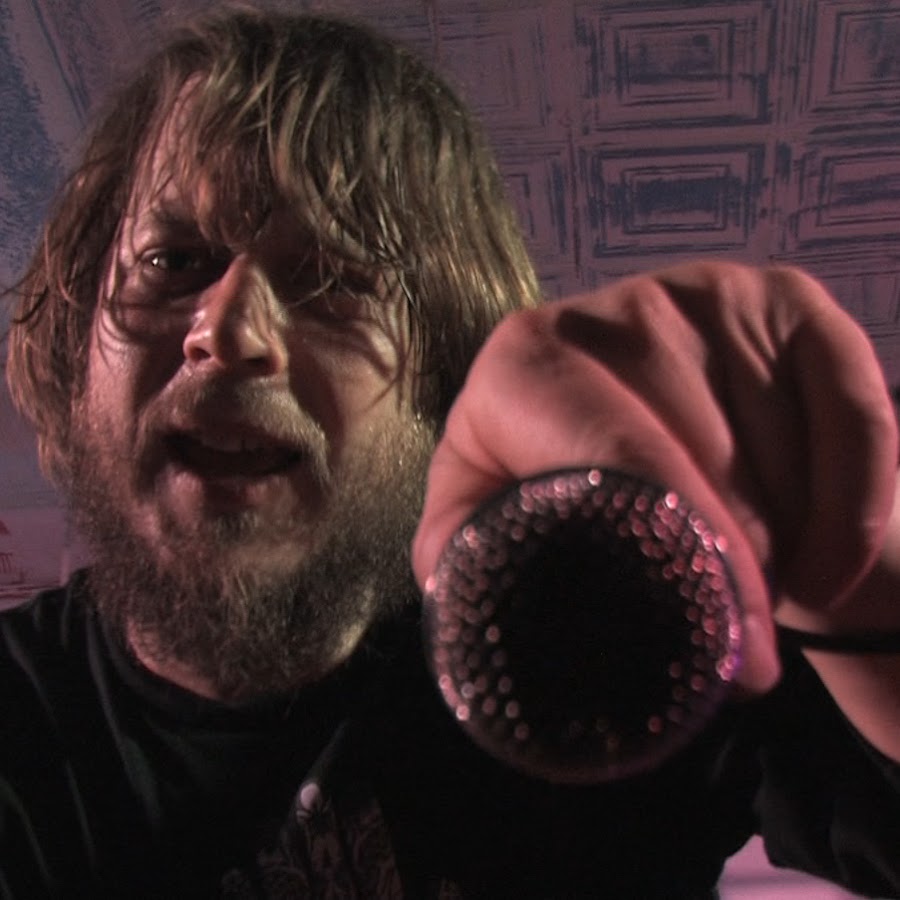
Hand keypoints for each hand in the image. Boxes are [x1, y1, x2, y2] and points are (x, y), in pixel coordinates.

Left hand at [412, 262, 897, 694]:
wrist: (669, 451)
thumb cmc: (577, 493)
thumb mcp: (501, 517)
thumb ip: (466, 548)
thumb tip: (460, 586)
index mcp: (524, 359)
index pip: (613, 454)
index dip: (680, 556)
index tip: (731, 652)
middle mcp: (614, 310)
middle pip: (704, 461)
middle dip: (732, 564)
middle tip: (733, 627)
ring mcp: (705, 292)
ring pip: (780, 449)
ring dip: (788, 541)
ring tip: (759, 582)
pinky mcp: (789, 298)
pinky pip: (857, 413)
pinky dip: (859, 505)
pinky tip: (830, 562)